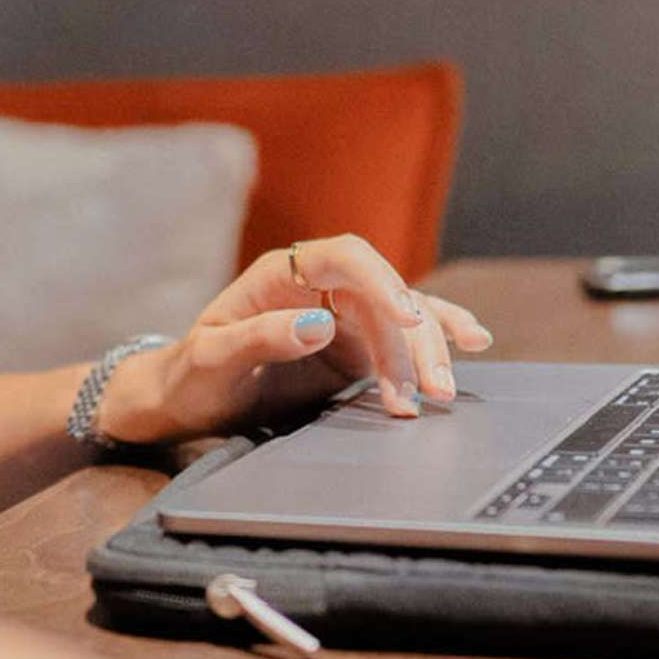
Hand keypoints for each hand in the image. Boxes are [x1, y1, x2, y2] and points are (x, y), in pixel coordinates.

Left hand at [109, 233, 491, 444]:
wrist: (186, 401)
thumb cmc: (191, 374)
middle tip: (431, 388)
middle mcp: (320, 286)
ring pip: (401, 320)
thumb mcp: (211, 358)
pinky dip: (436, 341)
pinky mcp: (356, 347)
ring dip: (427, 354)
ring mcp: (343, 315)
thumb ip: (259, 337)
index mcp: (282, 272)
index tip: (406, 314)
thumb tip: (319, 323)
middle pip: (383, 294)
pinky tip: (472, 342)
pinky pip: (403, 338)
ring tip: (441, 394)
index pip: (345, 257)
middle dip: (414, 339)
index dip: (381, 279)